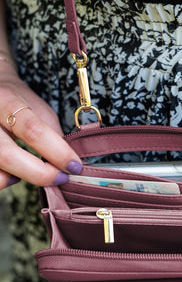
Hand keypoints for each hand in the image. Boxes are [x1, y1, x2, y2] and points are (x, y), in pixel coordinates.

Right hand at [0, 66, 81, 188]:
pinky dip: (5, 180)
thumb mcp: (39, 109)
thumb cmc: (17, 101)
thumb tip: (71, 164)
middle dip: (40, 173)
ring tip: (35, 172)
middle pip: (7, 155)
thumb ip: (53, 134)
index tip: (74, 166)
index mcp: (6, 101)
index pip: (33, 130)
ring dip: (21, 178)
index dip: (58, 153)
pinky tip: (14, 172)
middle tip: (61, 178)